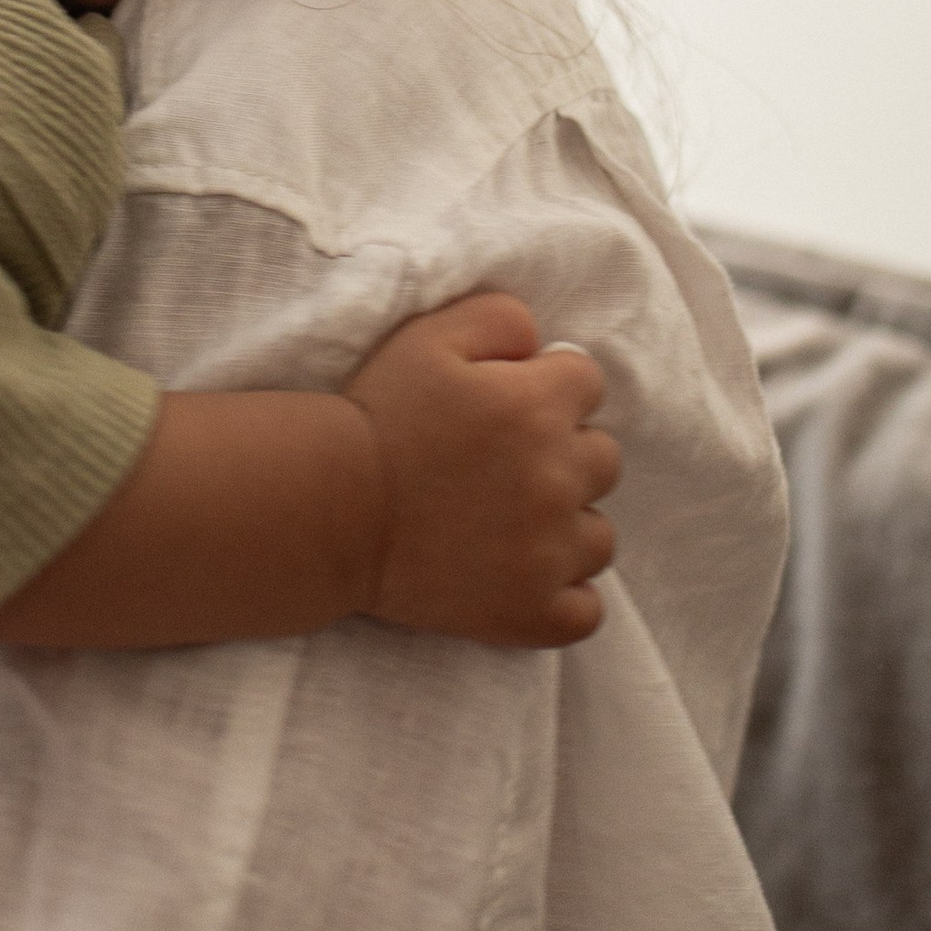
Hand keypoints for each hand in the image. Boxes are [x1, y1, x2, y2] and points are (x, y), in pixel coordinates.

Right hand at [346, 292, 616, 647]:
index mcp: (537, 406)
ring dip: (567, 528)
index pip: (587, 383)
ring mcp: (548, 553)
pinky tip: (524, 578)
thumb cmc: (376, 418)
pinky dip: (563, 598)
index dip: (546, 388)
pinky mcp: (530, 612)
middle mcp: (555, 478)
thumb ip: (501, 318)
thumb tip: (543, 345)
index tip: (505, 407)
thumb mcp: (428, 337)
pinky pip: (586, 612)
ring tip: (508, 525)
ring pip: (599, 536)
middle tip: (502, 467)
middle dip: (563, 455)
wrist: (327, 511)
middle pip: (603, 459)